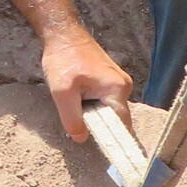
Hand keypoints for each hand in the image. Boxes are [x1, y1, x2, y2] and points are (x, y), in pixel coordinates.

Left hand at [40, 26, 135, 140]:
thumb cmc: (63, 60)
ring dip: (94, 114)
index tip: (104, 151)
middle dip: (99, 125)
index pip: (121, 125)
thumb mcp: (62, 93)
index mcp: (117, 89)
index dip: (112, 140)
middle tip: (79, 125)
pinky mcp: (110, 80)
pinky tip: (79, 99)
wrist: (63, 34)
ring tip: (76, 107)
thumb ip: (72, 119)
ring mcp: (119, 82)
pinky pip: (106, 101)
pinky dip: (93, 105)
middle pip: (116, 118)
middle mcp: (124, 86)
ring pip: (109, 110)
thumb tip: (81, 138)